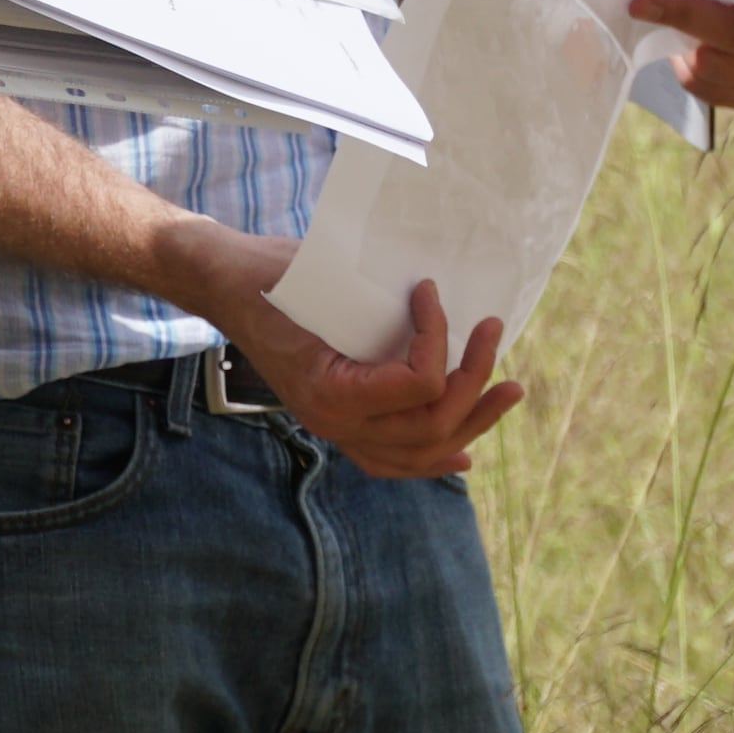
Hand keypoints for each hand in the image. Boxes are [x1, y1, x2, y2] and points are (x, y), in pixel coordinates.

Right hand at [198, 234, 520, 478]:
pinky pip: (394, 459)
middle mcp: (335, 424)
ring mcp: (337, 429)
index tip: (429, 289)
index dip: (440, 337)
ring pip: (421, 452)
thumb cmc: (269, 274)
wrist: (225, 285)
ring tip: (508, 392)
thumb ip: (377, 301)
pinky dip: (434, 457)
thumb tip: (437, 292)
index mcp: (330, 393)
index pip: (418, 384)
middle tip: (492, 329)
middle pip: (431, 425)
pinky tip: (464, 450)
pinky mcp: (342, 421)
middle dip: (474, 379)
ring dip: (472, 421)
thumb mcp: (321, 277)